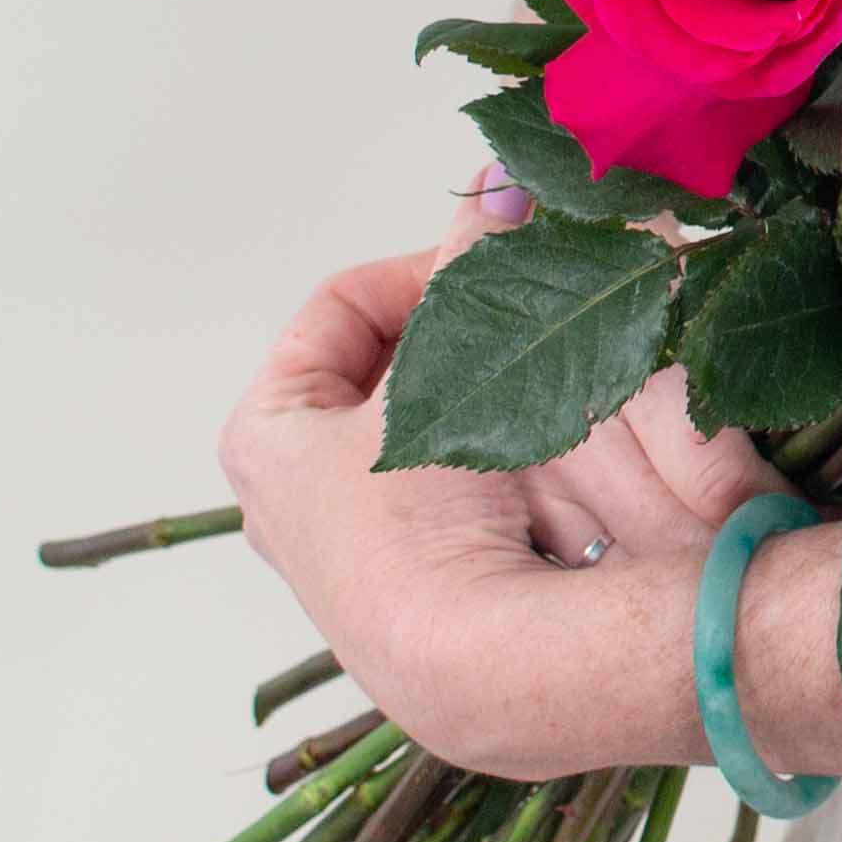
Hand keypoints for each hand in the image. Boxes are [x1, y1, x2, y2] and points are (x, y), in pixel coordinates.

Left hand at [218, 173, 796, 778]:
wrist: (487, 665)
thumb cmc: (432, 516)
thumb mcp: (453, 364)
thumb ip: (479, 263)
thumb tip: (504, 175)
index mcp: (266, 434)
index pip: (340, 307)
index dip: (425, 272)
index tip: (494, 267)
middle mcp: (299, 496)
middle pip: (394, 366)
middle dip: (470, 332)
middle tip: (533, 314)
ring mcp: (367, 550)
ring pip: (446, 422)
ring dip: (506, 386)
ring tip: (561, 368)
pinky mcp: (436, 588)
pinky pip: (485, 486)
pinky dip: (529, 451)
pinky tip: (575, 444)